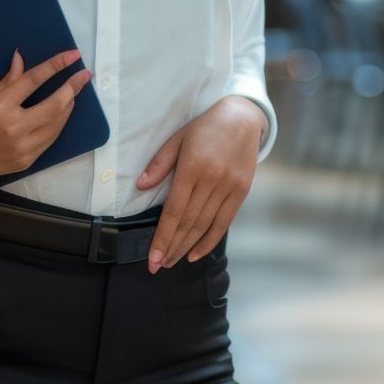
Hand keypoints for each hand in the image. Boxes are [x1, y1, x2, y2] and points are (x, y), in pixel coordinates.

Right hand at [0, 49, 91, 181]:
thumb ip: (7, 80)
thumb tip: (22, 58)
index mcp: (0, 106)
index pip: (34, 80)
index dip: (56, 66)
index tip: (73, 56)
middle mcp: (14, 127)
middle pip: (55, 105)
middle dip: (73, 88)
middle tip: (84, 76)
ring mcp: (22, 147)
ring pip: (57, 124)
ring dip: (68, 107)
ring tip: (73, 93)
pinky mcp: (26, 161)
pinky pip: (50, 140)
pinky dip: (58, 125)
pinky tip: (61, 114)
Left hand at [138, 96, 267, 272]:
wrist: (243, 118)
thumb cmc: (205, 127)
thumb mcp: (178, 138)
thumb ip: (160, 163)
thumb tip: (140, 186)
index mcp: (193, 167)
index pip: (174, 210)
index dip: (163, 237)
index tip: (152, 257)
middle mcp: (212, 180)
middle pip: (189, 223)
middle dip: (171, 247)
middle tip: (157, 266)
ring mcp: (229, 187)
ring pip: (205, 226)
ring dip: (187, 247)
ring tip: (172, 262)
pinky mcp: (241, 191)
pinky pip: (224, 222)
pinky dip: (210, 241)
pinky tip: (196, 253)